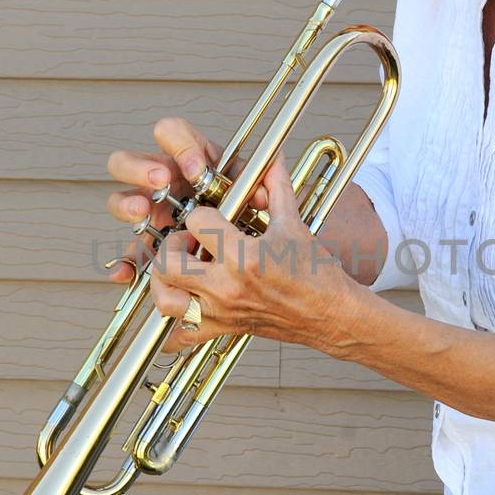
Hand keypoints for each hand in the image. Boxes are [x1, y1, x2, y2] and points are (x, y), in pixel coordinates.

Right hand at [105, 117, 268, 281]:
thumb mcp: (257, 193)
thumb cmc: (248, 211)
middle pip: (126, 161)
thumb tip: (263, 188)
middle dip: (139, 168)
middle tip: (161, 181)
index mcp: (186, 159)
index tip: (197, 170)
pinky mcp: (149, 244)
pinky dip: (126, 263)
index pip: (171, 133)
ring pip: (120, 201)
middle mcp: (160, 182)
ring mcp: (149, 212)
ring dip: (127, 204)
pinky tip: (125, 271)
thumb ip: (263, 185)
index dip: (180, 147)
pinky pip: (130, 253)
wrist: (251, 251)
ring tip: (143, 213)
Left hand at [147, 147, 355, 354]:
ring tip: (180, 269)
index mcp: (244, 257)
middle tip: (188, 241)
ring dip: (164, 281)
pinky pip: (180, 337)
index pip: (197, 221)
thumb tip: (273, 157)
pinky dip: (172, 325)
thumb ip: (278, 186)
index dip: (201, 212)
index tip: (213, 217)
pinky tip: (182, 305)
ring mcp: (222, 311)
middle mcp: (227, 287)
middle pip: (167, 263)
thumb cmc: (316, 273)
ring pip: (165, 299)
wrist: (331, 314)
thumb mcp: (295, 224)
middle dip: (171, 245)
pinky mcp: (223, 329)